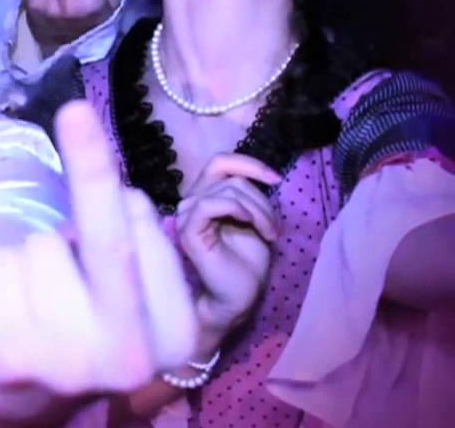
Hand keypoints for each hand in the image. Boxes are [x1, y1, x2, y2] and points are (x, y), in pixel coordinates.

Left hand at [0, 101, 197, 403]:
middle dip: (90, 162)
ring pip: (39, 246)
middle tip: (75, 110)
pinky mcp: (10, 359)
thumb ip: (131, 238)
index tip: (125, 196)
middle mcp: (132, 357)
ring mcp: (69, 361)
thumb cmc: (80, 318)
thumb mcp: (127, 290)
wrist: (18, 393)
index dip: (122, 201)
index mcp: (177, 335)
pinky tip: (3, 315)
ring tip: (36, 298)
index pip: (145, 231)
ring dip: (30, 255)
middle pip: (106, 236)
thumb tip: (112, 181)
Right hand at [179, 154, 279, 343]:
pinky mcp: (188, 231)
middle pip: (230, 178)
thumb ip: (245, 196)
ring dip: (257, 210)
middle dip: (261, 199)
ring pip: (226, 190)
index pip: (219, 163)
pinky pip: (210, 204)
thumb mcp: (253, 219)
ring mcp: (186, 217)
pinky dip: (236, 209)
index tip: (274, 178)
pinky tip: (251, 226)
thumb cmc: (246, 263)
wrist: (238, 298)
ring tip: (269, 235)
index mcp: (204, 198)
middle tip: (273, 228)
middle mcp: (191, 203)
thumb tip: (255, 174)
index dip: (247, 163)